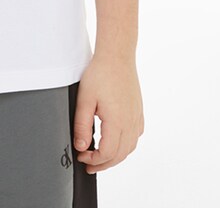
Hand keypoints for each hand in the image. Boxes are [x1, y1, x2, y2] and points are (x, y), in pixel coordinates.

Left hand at [72, 54, 144, 173]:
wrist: (117, 56)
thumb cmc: (100, 74)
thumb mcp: (84, 100)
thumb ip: (82, 125)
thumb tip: (81, 146)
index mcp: (117, 121)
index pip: (108, 153)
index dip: (94, 160)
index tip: (81, 156)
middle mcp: (130, 122)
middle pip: (120, 154)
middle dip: (104, 163)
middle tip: (88, 163)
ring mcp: (136, 117)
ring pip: (130, 147)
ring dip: (116, 156)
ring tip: (100, 156)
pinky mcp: (138, 111)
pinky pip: (135, 136)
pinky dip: (125, 145)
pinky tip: (115, 140)